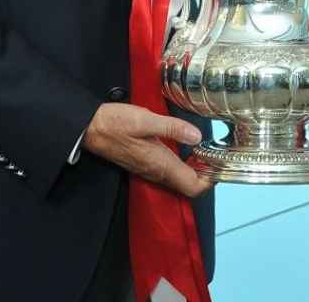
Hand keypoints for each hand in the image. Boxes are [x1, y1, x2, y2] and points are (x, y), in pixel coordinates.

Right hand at [83, 102, 212, 197]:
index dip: (211, 179)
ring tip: (205, 147)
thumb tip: (197, 136)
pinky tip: (185, 145)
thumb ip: (173, 128)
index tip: (219, 161)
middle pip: (189, 184)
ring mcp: (150, 169)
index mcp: (161, 164)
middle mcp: (157, 171)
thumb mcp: (146, 121)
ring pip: (180, 178)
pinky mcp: (145, 162)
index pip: (194, 187)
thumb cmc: (115, 124)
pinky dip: (182, 162)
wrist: (89, 129)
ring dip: (195, 167)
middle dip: (206, 172)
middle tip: (216, 152)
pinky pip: (170, 170)